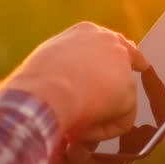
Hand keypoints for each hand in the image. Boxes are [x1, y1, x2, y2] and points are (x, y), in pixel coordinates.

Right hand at [1, 21, 148, 141]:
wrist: (44, 90)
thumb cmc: (35, 79)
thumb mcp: (47, 60)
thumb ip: (65, 63)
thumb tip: (66, 81)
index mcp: (86, 32)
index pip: (108, 41)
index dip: (115, 57)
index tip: (125, 65)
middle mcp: (109, 41)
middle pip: (129, 57)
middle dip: (123, 78)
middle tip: (117, 98)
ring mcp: (122, 65)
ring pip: (121, 96)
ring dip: (103, 113)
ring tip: (76, 124)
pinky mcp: (128, 91)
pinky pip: (121, 120)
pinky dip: (104, 130)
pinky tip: (84, 132)